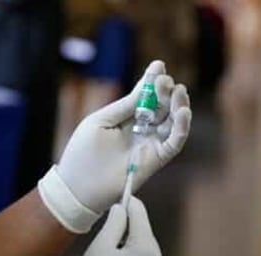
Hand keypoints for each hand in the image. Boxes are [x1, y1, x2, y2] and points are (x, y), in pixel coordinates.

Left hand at [38, 60, 191, 232]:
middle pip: (161, 107)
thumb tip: (144, 85)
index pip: (144, 97)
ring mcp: (149, 145)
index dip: (152, 81)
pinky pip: (174, 142)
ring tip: (179, 91)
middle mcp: (140, 131)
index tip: (159, 64)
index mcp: (125, 119)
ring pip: (172, 122)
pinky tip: (183, 112)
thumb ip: (125, 105)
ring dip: (178, 105)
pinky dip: (182, 127)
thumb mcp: (101, 121)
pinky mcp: (156, 159)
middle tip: (165, 80)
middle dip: (166, 91)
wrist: (77, 186)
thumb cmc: (83, 152)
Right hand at [63, 198, 164, 255]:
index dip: (129, 202)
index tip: (122, 195)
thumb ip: (114, 223)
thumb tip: (122, 208)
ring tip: (110, 253)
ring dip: (132, 248)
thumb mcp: (100, 247)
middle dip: (130, 227)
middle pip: (145, 235)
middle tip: (112, 222)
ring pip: (146, 255)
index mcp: (146, 249)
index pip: (140, 215)